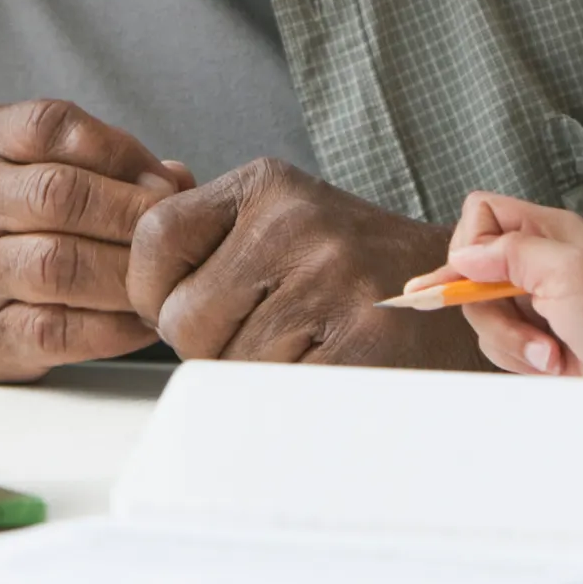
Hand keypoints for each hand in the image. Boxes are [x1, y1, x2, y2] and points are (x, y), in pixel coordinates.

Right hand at [0, 100, 188, 381]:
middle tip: (175, 230)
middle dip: (132, 211)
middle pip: (59, 195)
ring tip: (163, 277)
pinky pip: (58, 331)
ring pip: (58, 265)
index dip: (118, 149)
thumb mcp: (27, 162)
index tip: (162, 177)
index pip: (49, 126)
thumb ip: (101, 160)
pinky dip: (113, 327)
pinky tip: (141, 319)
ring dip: (126, 272)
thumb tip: (179, 179)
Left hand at [126, 159, 483, 367]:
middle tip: (263, 333)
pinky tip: (325, 369)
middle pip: (184, 319)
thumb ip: (211, 239)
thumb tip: (117, 271)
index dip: (153, 290)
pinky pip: (274, 394)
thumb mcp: (286, 224)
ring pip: (228, 367)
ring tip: (306, 346)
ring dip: (254, 374)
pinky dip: (289, 397)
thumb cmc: (357, 269)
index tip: (181, 306)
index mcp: (269, 186)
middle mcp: (299, 223)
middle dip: (208, 345)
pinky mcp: (360, 343)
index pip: (156, 239)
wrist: (465, 293)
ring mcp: (333, 282)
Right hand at [440, 191, 582, 380]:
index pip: (481, 214)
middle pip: (469, 272)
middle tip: (536, 328)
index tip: (479, 278)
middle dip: (492, 309)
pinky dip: (519, 361)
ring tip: (554, 354)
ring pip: (480, 317)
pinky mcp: (536, 342)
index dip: (470, 245)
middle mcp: (537, 264)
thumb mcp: (570, 274)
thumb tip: (463, 258)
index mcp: (548, 234)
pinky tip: (555, 366)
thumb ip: (512, 254)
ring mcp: (535, 306)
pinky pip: (498, 347)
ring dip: (511, 342)